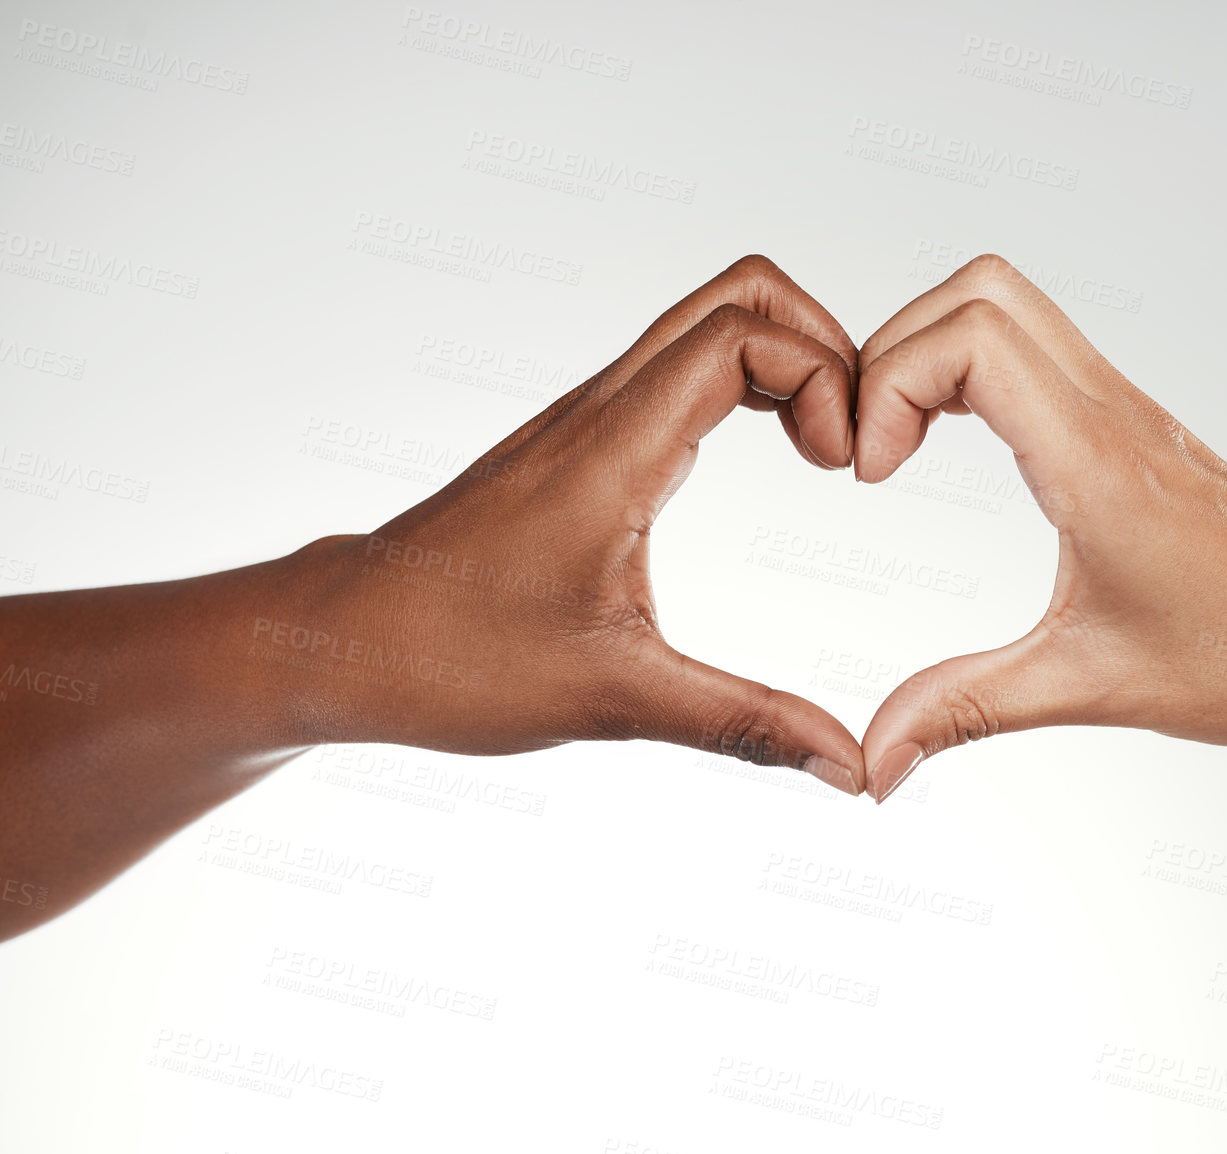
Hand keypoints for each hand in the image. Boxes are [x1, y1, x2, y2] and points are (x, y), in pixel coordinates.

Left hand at [282, 256, 867, 793]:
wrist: (339, 641)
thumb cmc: (448, 659)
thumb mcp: (614, 699)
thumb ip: (743, 724)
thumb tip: (848, 767)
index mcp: (612, 453)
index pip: (740, 335)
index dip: (822, 375)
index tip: (845, 466)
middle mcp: (599, 413)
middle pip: (735, 295)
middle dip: (822, 343)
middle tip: (853, 438)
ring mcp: (585, 421)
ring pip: (704, 325)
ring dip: (786, 363)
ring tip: (825, 451)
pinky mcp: (577, 445)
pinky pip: (677, 370)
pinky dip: (745, 386)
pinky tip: (769, 457)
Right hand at [851, 256, 1226, 801]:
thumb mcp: (1089, 686)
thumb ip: (965, 709)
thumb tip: (876, 759)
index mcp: (1097, 465)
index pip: (972, 340)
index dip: (891, 385)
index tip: (872, 473)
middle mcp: (1112, 415)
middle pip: (978, 291)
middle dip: (893, 352)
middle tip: (870, 447)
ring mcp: (1126, 410)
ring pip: (1008, 304)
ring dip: (931, 353)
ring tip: (898, 445)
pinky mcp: (1133, 425)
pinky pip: (1037, 348)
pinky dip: (970, 371)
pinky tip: (955, 449)